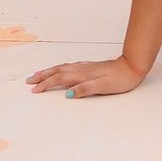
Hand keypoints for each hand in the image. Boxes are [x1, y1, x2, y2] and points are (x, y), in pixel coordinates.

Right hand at [27, 56, 145, 98]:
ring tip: (38, 74)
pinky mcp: (91, 66)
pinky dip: (60, 68)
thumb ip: (85, 89)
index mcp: (82, 75)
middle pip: (57, 71)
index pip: (59, 79)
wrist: (133, 67)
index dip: (46, 85)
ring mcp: (86, 67)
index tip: (34, 90)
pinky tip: (61, 69)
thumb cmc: (120, 79)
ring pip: (62, 67)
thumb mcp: (104, 87)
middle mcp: (82, 69)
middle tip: (29, 80)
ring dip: (49, 71)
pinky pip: (69, 66)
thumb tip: (68, 94)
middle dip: (42, 76)